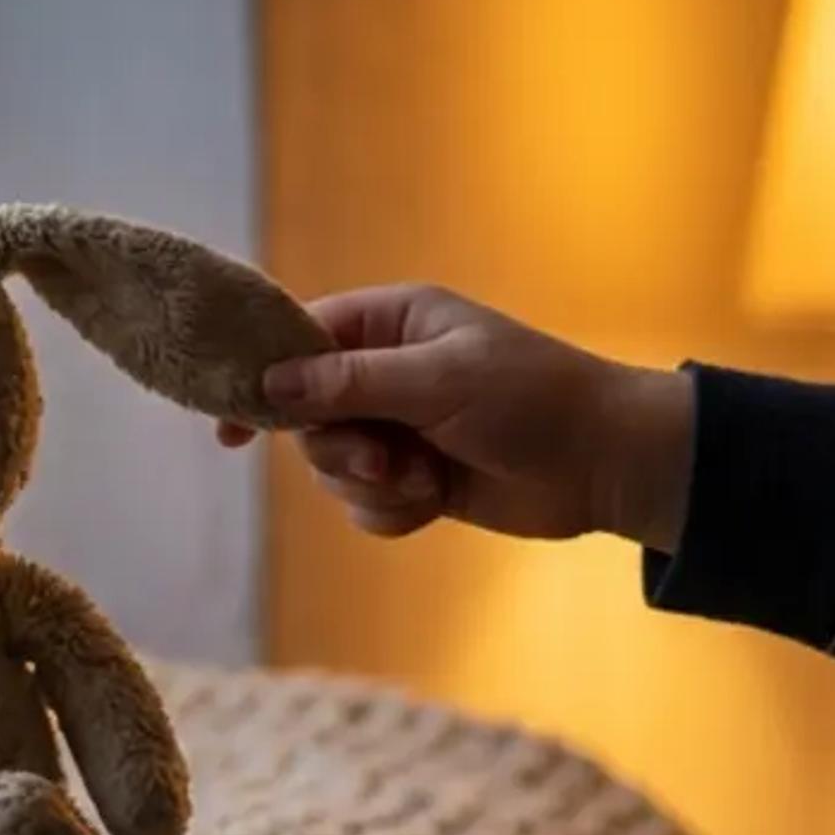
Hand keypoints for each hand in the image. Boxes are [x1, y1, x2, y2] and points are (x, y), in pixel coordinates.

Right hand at [214, 285, 692, 548]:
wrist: (607, 465)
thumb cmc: (532, 400)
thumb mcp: (437, 381)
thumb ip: (348, 383)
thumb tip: (270, 384)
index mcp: (393, 322)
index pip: (301, 339)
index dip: (262, 377)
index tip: (227, 422)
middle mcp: (389, 371)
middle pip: (309, 416)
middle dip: (340, 450)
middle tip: (387, 458)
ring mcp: (402, 428)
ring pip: (334, 469)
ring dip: (373, 486)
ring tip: (425, 481)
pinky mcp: (419, 480)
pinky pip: (366, 505)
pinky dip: (393, 512)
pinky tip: (434, 504)